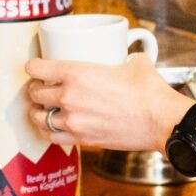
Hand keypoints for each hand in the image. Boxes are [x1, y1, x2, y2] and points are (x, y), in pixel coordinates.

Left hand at [25, 55, 192, 152]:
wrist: (161, 121)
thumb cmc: (149, 92)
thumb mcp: (134, 62)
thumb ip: (123, 56)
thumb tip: (127, 55)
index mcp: (76, 73)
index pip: (37, 68)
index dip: (34, 66)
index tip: (36, 67)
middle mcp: (68, 97)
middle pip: (35, 93)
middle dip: (36, 89)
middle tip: (43, 88)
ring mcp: (73, 121)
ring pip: (38, 118)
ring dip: (38, 112)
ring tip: (44, 109)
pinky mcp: (81, 140)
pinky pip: (51, 138)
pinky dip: (48, 132)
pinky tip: (53, 127)